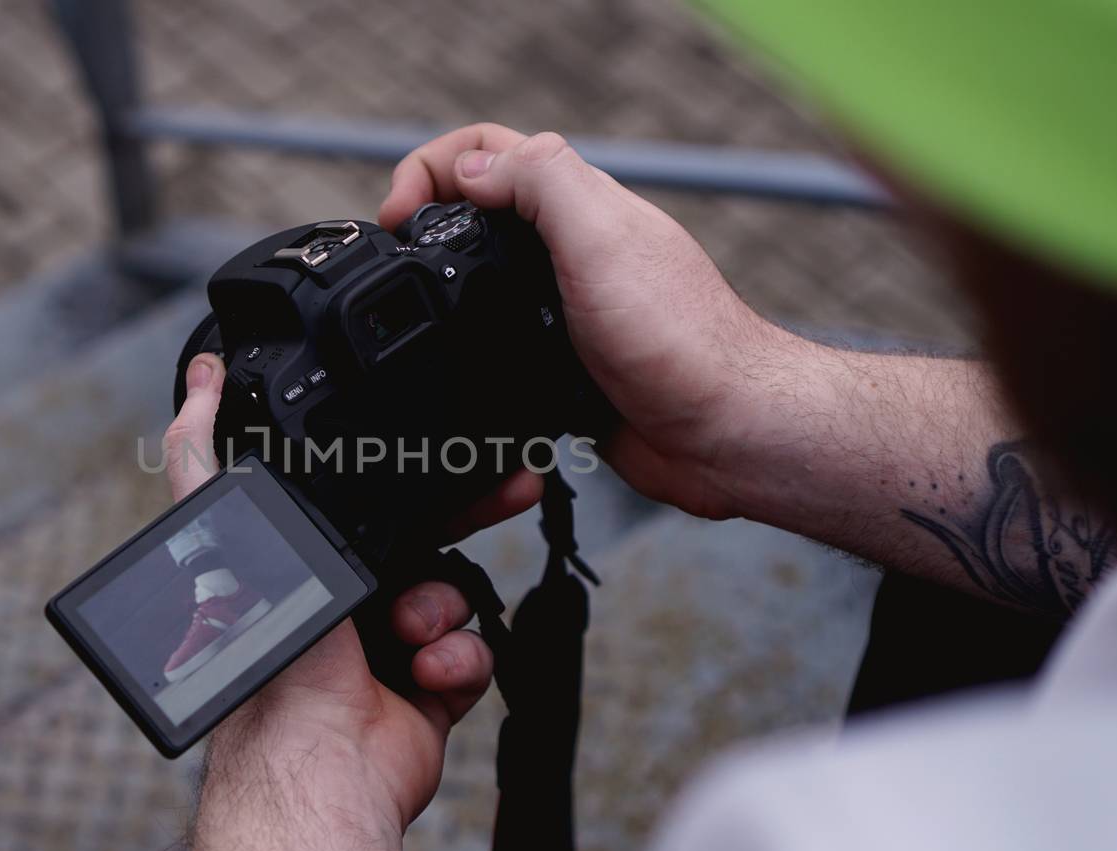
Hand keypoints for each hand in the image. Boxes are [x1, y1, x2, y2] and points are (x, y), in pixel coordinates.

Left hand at [167, 353, 538, 850]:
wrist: (319, 761)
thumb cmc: (268, 659)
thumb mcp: (231, 533)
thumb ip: (204, 457)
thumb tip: (197, 381)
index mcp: (303, 563)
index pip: (366, 498)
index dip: (409, 473)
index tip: (451, 449)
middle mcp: (347, 603)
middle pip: (426, 536)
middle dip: (467, 515)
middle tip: (509, 487)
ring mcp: (392, 647)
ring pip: (455, 592)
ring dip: (441, 609)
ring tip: (409, 632)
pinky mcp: (430, 690)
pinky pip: (473, 650)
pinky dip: (459, 659)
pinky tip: (427, 671)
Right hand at [380, 124, 797, 518]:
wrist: (721, 435)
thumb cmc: (680, 341)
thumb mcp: (601, 238)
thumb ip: (540, 185)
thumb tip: (472, 166)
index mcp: (580, 206)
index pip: (492, 150)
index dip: (435, 166)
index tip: (399, 213)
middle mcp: (572, 250)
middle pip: (481, 209)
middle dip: (428, 219)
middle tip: (395, 257)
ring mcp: (567, 308)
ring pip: (487, 278)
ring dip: (448, 282)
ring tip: (415, 305)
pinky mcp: (564, 365)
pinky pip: (501, 343)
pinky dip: (471, 347)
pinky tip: (457, 362)